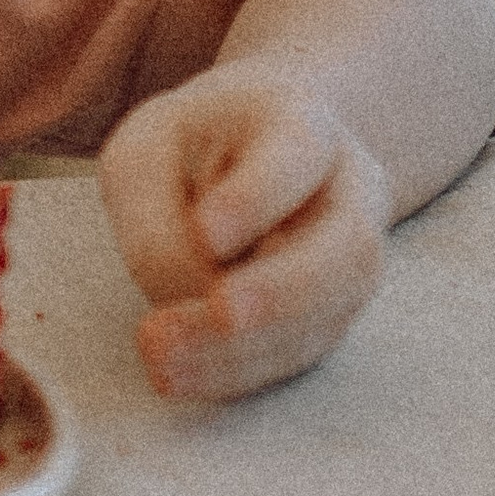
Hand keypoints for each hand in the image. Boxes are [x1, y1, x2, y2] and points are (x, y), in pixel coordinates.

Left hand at [96, 61, 390, 402]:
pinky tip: (178, 375)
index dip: (258, 196)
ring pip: (324, 315)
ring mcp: (348, 264)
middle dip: (281, 290)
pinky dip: (235, 371)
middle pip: (345, 249)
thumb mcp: (146, 152)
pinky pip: (293, 355)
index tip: (206, 230)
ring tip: (161, 357)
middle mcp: (346, 194)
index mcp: (301, 121)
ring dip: (242, 346)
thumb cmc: (186, 150)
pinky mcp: (329, 319)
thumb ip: (155, 216)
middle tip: (214, 312)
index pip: (297, 151)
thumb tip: (185, 295)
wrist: (245, 161)